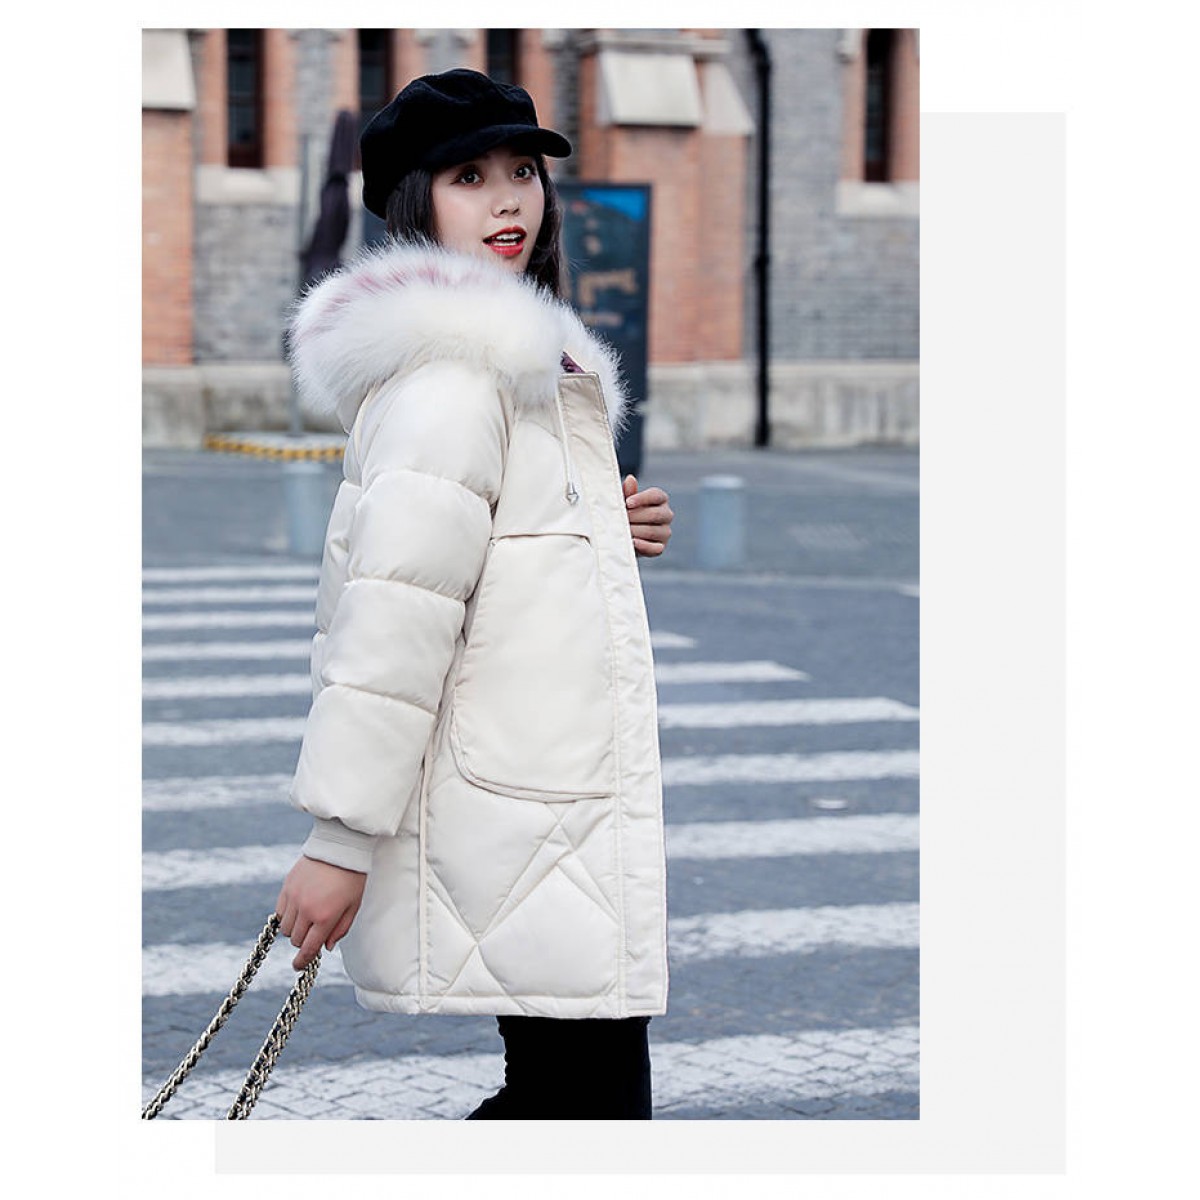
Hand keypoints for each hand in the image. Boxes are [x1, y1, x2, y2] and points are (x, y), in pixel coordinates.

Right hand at [275, 856, 366, 970]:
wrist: (341, 847)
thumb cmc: (352, 877)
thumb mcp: (354, 905)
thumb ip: (341, 929)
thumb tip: (327, 947)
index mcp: (326, 917)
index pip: (309, 948)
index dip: (303, 961)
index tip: (298, 966)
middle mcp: (307, 910)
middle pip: (296, 940)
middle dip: (304, 941)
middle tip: (313, 934)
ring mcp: (294, 898)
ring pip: (285, 928)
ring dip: (295, 929)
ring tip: (307, 919)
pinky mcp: (287, 887)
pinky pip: (279, 912)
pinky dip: (286, 915)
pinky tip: (298, 909)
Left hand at [623, 475, 672, 557]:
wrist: (623, 536)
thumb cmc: (625, 513)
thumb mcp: (624, 502)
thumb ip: (627, 492)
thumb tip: (630, 479)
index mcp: (660, 499)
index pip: (656, 495)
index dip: (642, 499)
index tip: (627, 503)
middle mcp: (666, 514)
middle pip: (655, 514)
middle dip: (635, 517)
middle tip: (620, 519)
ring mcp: (665, 532)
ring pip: (653, 531)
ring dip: (636, 531)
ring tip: (622, 530)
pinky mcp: (660, 547)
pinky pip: (655, 548)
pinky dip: (643, 546)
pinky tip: (633, 542)